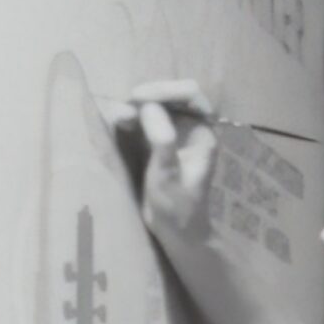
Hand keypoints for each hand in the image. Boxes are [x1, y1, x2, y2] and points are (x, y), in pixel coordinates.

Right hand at [128, 82, 219, 242]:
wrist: (177, 233)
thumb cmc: (177, 209)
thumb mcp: (168, 176)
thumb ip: (162, 140)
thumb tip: (149, 106)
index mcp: (202, 132)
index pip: (190, 93)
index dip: (164, 90)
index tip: (138, 100)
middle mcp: (191, 127)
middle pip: (170, 93)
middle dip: (147, 96)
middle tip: (126, 112)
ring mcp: (175, 132)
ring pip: (156, 103)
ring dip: (136, 105)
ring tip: (122, 118)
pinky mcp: (160, 140)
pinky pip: (146, 117)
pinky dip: (132, 116)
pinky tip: (122, 121)